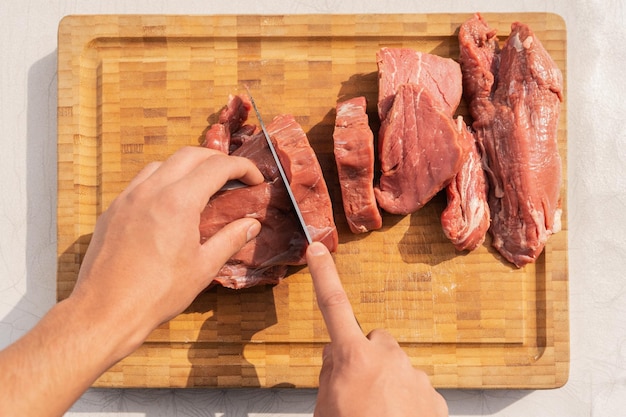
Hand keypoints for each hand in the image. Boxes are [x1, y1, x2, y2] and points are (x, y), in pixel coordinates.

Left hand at [70, 146, 264, 355]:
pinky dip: (162, 180)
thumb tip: (251, 225)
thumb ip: (230, 239)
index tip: (255, 179)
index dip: (242, 168)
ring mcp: (128, 197)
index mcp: (178, 202)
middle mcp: (151, 190)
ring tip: (202, 187)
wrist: (106, 310)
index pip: (217, 167)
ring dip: (187, 167)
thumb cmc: (157, 293)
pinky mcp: (113, 209)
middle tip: (234, 177)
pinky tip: (169, 203)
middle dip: (217, 160)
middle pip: (190, 155)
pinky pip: (141, 181)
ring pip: (163, 164)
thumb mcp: (203, 268)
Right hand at [306, 242, 447, 416]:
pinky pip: (415, 389)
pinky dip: (406, 404)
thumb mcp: (324, 410)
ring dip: (387, 384)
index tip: (318, 249)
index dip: (324, 275)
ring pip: (396, 368)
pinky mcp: (434, 398)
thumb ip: (329, 375)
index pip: (333, 306)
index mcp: (353, 358)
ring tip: (377, 415)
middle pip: (373, 342)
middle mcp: (388, 358)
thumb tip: (335, 355)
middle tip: (356, 391)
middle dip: (366, 357)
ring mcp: (415, 377)